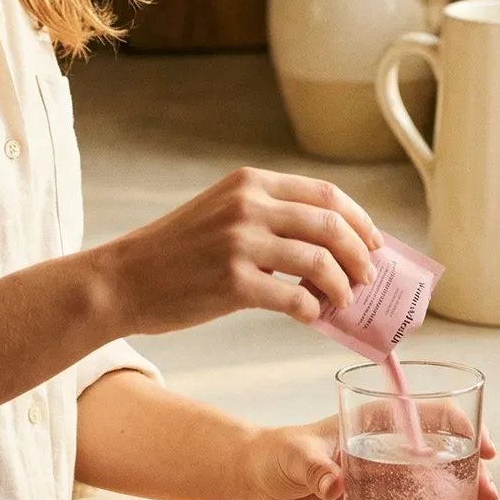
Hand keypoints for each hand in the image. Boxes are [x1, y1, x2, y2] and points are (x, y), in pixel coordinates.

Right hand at [92, 168, 382, 336]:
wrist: (125, 278)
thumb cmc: (177, 252)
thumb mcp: (222, 212)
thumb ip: (269, 218)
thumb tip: (329, 247)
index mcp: (250, 182)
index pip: (326, 193)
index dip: (359, 220)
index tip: (374, 243)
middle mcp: (248, 204)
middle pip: (330, 224)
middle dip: (360, 254)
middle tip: (368, 278)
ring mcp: (240, 242)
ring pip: (319, 261)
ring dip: (342, 285)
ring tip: (345, 302)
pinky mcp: (232, 282)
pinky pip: (293, 298)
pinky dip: (312, 310)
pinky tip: (311, 317)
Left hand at [242, 416, 499, 499]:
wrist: (261, 483)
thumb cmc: (278, 454)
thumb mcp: (295, 456)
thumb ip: (314, 468)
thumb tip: (334, 484)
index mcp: (375, 422)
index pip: (429, 413)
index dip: (461, 426)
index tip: (482, 448)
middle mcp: (388, 448)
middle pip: (443, 452)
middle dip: (473, 471)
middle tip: (489, 497)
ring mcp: (386, 480)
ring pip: (437, 486)